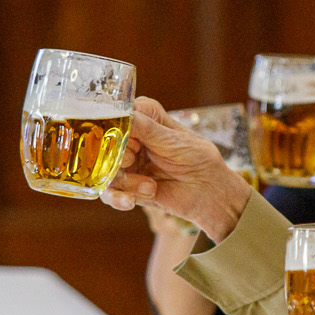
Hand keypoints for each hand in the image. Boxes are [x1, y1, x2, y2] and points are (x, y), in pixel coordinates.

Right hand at [100, 98, 252, 241]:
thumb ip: (149, 130)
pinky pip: (109, 192)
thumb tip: (126, 114)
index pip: (119, 113)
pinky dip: (118, 197)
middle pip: (105, 142)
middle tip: (132, 161)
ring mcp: (127, 163)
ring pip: (105, 168)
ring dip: (126, 180)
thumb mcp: (177, 142)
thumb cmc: (199, 159)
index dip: (119, 125)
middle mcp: (132, 138)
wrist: (210, 192)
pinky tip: (131, 201)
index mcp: (146, 118)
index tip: (131, 137)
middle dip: (117, 155)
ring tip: (149, 186)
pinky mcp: (126, 186)